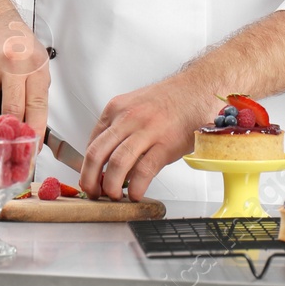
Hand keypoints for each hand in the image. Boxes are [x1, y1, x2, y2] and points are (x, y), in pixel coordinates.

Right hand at [0, 10, 49, 136]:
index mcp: (34, 64)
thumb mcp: (36, 61)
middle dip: (11, 132)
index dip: (33, 133)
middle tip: (10, 141)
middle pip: (11, 113)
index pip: (37, 108)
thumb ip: (36, 93)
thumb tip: (34, 130)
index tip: (30, 148)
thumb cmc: (13, 40)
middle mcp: (11, 64)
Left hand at [80, 75, 211, 200]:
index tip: (90, 179)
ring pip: (117, 164)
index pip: (91, 142)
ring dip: (111, 186)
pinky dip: (135, 187)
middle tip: (94, 192)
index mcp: (116, 109)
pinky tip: (135, 194)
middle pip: (97, 154)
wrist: (198, 90)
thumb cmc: (169, 101)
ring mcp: (147, 130)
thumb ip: (119, 128)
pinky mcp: (165, 144)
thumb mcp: (135, 106)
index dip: (86, 166)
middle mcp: (128, 118)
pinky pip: (143, 170)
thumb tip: (107, 159)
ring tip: (115, 195)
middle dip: (90, 179)